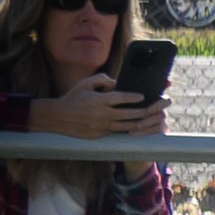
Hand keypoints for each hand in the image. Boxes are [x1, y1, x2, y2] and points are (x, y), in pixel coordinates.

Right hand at [31, 73, 168, 145]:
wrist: (59, 118)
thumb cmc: (73, 98)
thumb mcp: (86, 84)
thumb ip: (102, 80)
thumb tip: (116, 81)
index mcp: (99, 100)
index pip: (121, 98)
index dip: (133, 98)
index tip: (143, 96)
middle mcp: (103, 114)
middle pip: (128, 115)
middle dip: (144, 112)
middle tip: (155, 109)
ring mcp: (102, 126)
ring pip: (126, 126)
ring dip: (140, 124)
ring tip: (151, 121)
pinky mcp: (100, 135)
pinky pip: (118, 132)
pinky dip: (128, 131)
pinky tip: (138, 129)